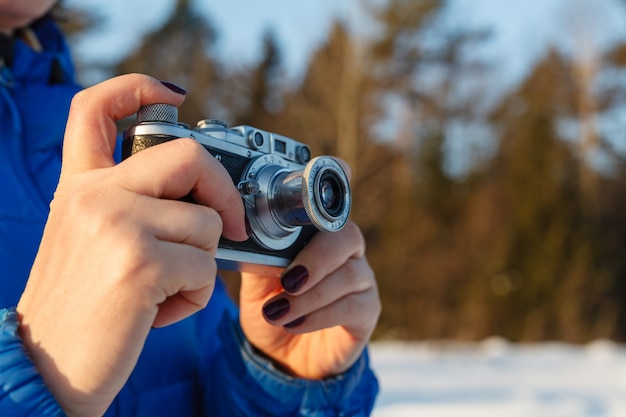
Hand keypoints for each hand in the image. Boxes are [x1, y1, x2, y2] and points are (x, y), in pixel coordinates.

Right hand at [16, 74, 246, 415]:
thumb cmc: (83, 310)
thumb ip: (132, 208)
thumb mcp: (91, 243)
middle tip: (229, 225)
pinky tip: (160, 310)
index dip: (136, 88)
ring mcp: (116, 224)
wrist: (46, 371)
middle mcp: (94, 196)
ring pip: (207, 222)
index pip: (95, 110)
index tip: (171, 93)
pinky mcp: (140, 261)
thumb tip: (203, 197)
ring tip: (164, 289)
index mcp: (80, 188)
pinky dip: (196, 295)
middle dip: (223, 190)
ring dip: (201, 264)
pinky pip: (206, 267)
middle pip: (189, 155)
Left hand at [239, 220, 380, 378]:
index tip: (281, 246)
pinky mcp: (367, 312)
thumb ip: (258, 261)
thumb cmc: (273, 308)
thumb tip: (252, 240)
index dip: (310, 225)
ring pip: (349, 276)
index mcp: (321, 236)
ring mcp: (362, 282)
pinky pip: (353, 307)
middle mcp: (348, 253)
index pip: (326, 216)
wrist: (282, 354)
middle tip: (288, 282)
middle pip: (348, 239)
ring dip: (310, 296)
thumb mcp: (256, 285)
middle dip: (316, 260)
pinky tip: (296, 324)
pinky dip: (320, 316)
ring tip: (279, 313)